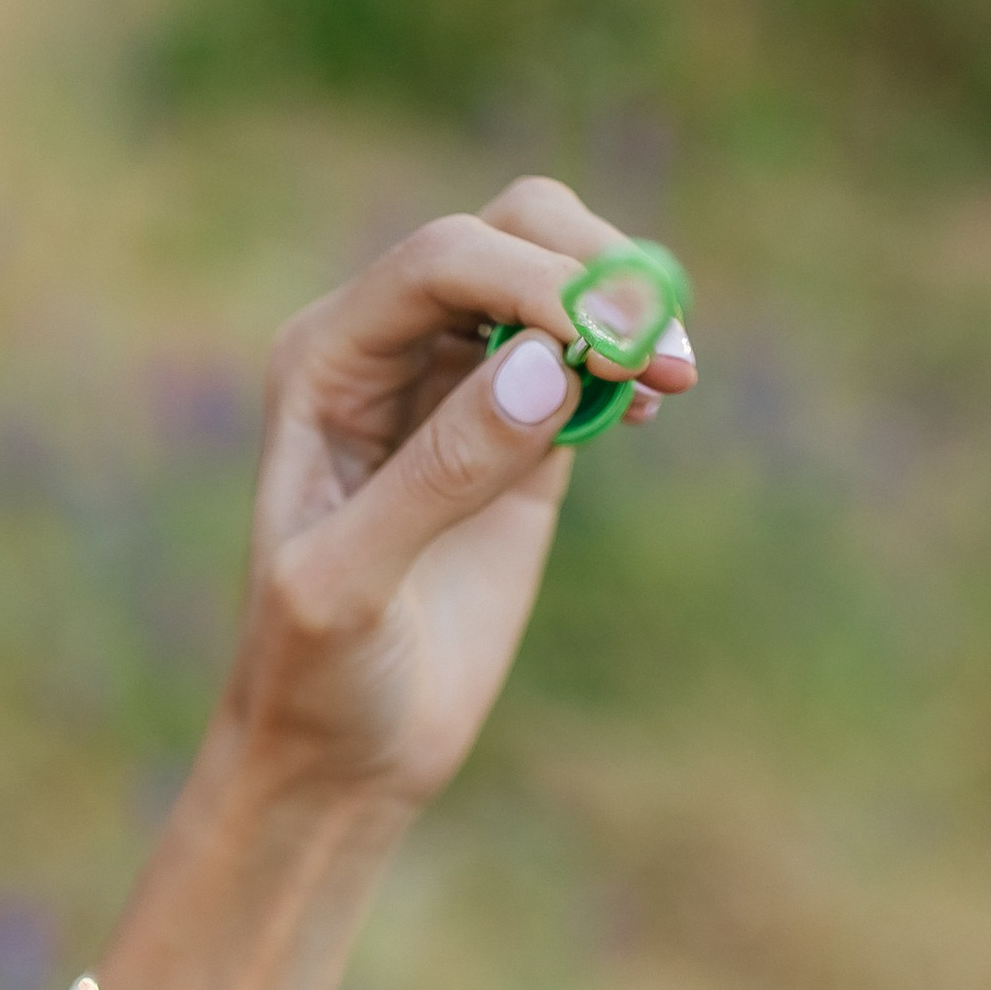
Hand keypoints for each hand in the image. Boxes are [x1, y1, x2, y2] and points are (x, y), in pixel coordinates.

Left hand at [216, 178, 697, 821]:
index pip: (442, 261)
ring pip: (559, 277)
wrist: (340, 757)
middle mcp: (388, 349)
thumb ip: (438, 476)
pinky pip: (589, 358)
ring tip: (675, 379)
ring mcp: (460, 387)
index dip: (534, 282)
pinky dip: (632, 362)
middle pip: (510, 232)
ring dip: (628, 307)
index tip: (609, 349)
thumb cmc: (316, 679)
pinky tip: (654, 406)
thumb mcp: (349, 590)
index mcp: (326, 360)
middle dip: (593, 270)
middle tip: (659, 348)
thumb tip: (544, 365)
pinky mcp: (521, 437)